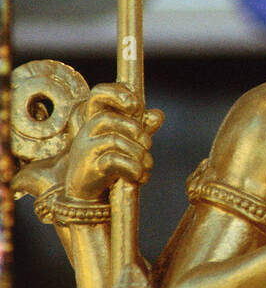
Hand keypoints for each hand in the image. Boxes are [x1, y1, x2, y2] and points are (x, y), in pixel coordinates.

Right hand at [65, 83, 162, 202]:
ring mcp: (86, 149)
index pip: (98, 94)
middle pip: (111, 119)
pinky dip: (133, 168)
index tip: (135, 106)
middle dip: (136, 131)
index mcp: (96, 118)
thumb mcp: (125, 142)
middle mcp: (88, 130)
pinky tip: (140, 176)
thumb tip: (157, 115)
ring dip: (138, 154)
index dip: (116, 93)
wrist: (86, 193)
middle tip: (148, 145)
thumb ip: (141, 128)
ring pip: (114, 141)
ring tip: (146, 166)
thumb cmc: (108, 162)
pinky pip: (113, 161)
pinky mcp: (90, 168)